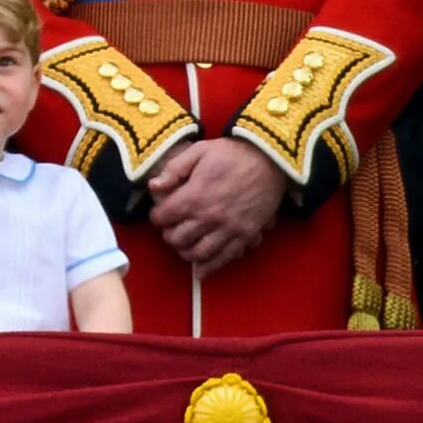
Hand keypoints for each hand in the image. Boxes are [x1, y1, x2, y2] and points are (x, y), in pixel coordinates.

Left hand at [145, 138, 287, 275]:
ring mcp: (228, 229)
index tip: (160, 213)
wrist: (269, 160)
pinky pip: (225, 258)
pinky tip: (201, 271)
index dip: (157, 216)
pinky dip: (210, 267)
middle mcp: (209, 218)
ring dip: (186, 252)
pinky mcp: (245, 236)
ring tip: (184, 245)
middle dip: (170, 235)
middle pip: (178, 239)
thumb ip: (173, 169)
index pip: (163, 218)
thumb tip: (153, 186)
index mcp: (194, 196)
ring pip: (198, 253)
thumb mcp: (198, 151)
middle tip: (172, 229)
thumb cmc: (231, 154)